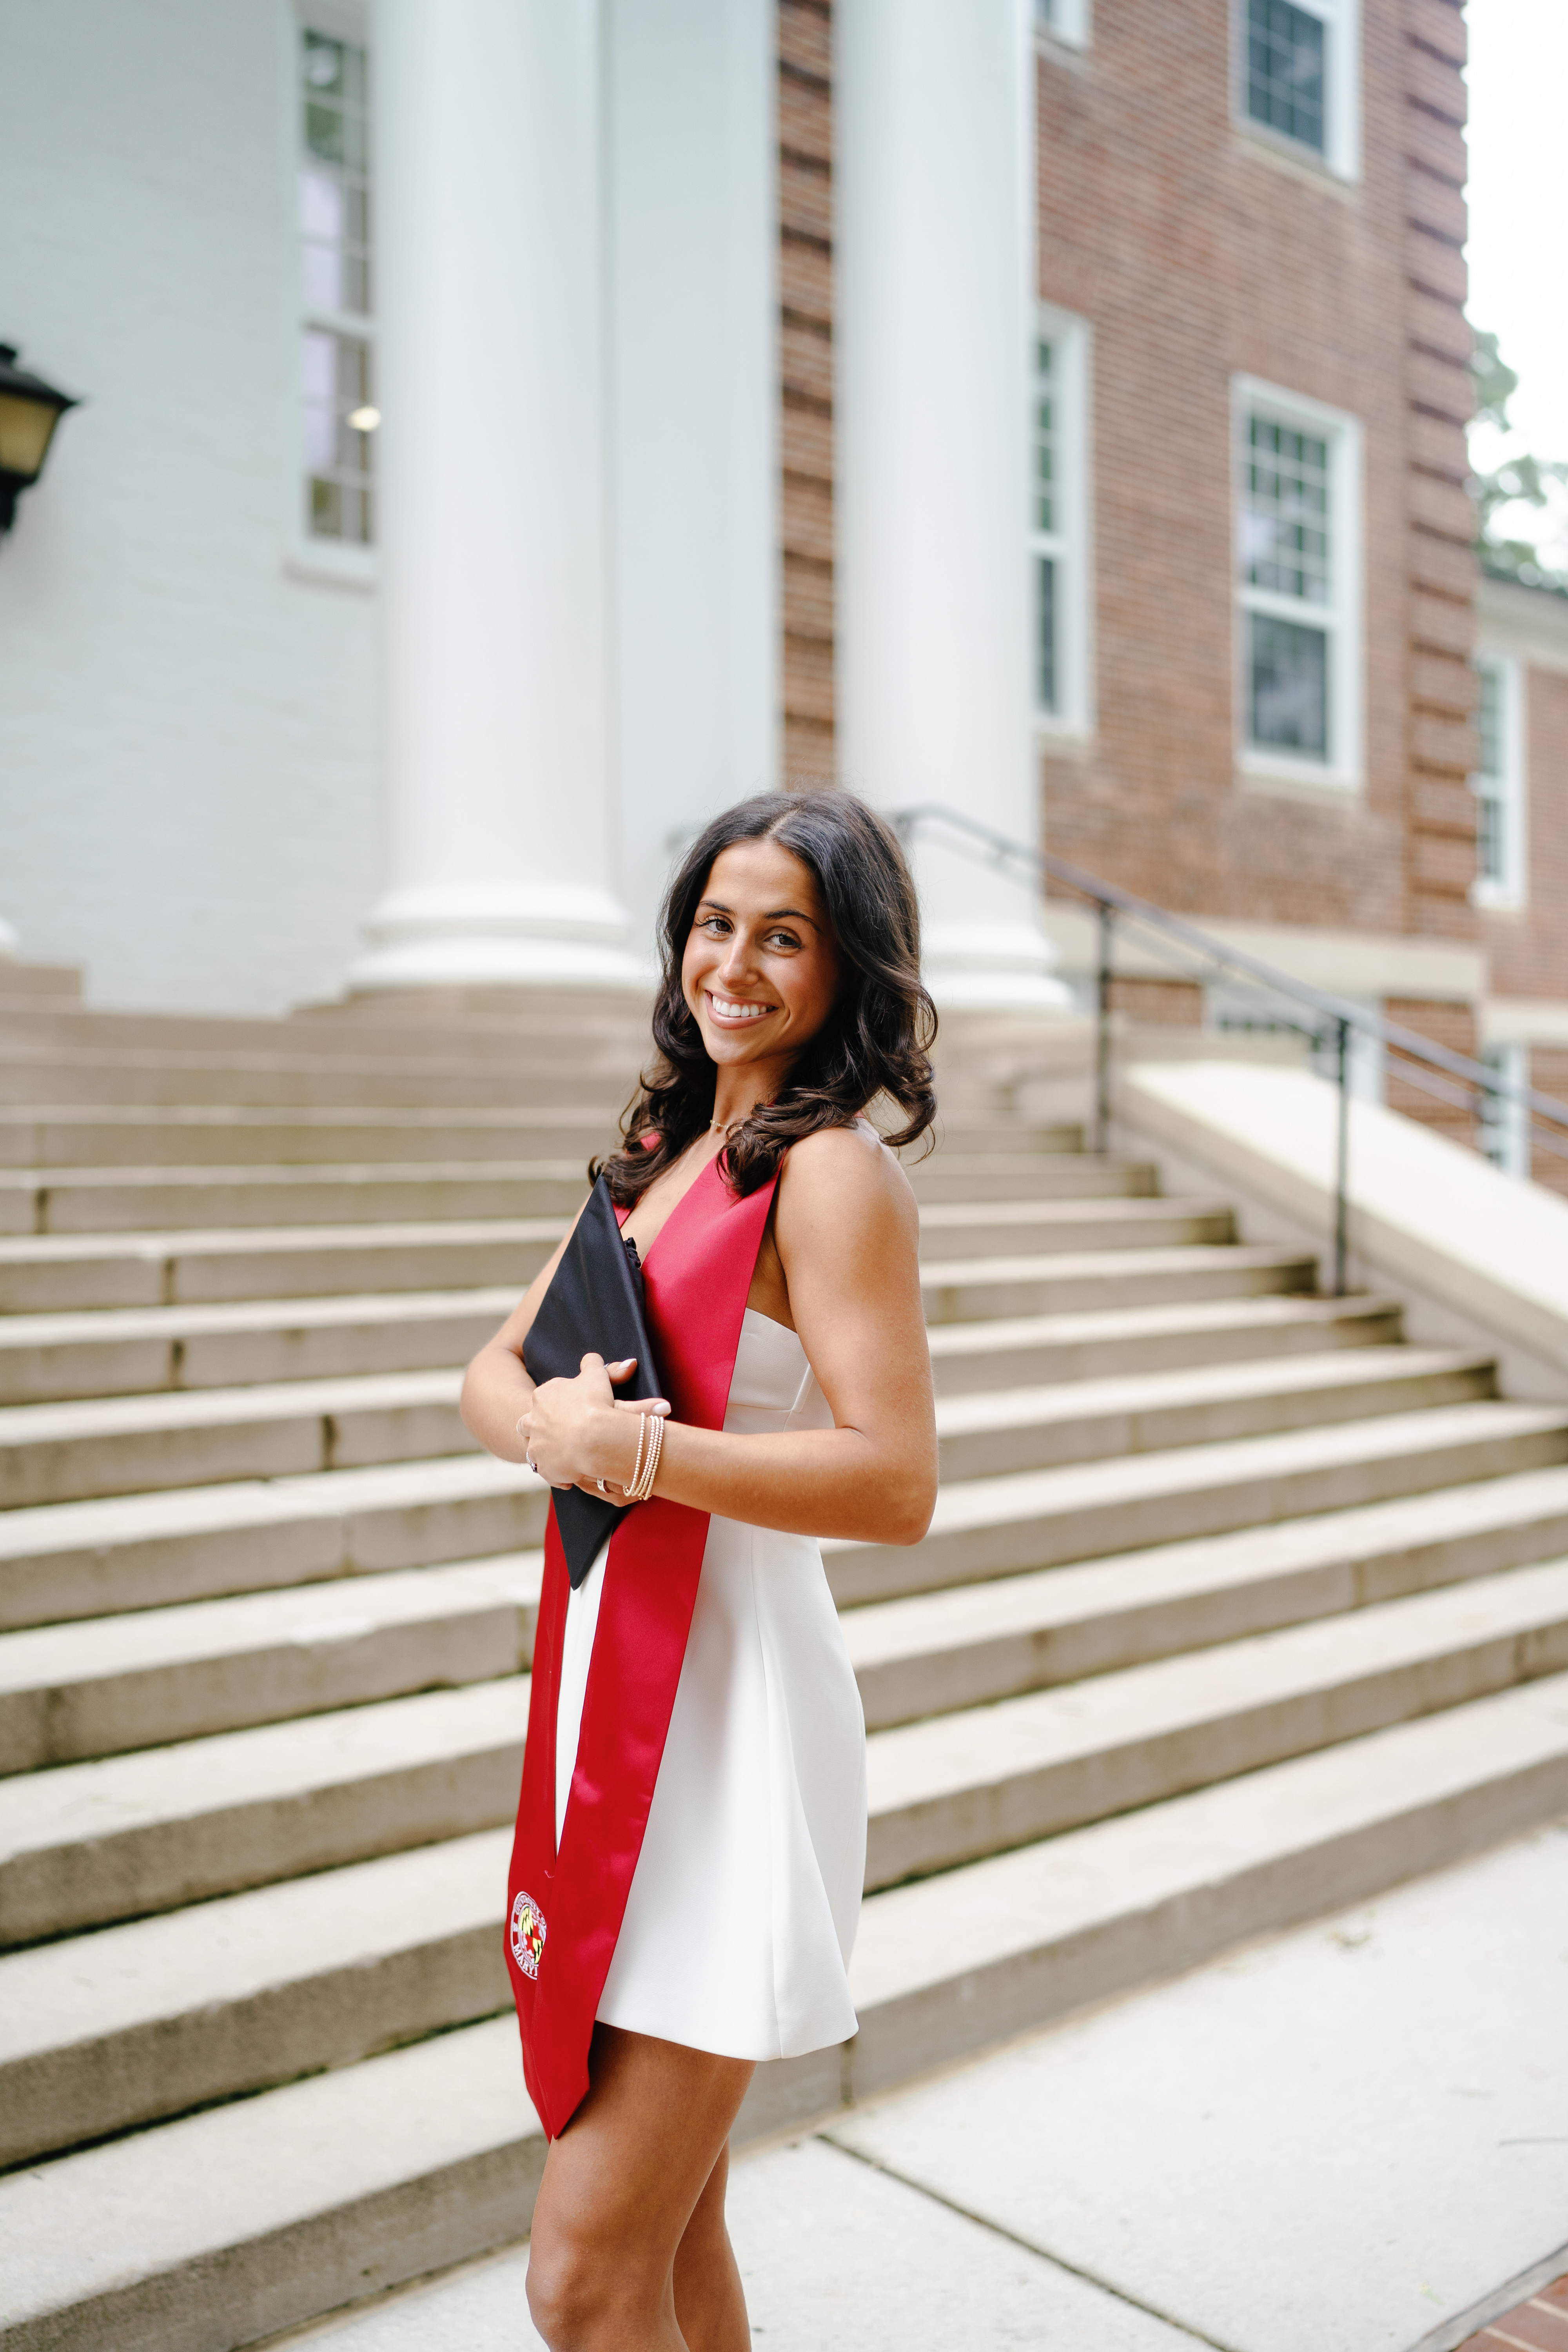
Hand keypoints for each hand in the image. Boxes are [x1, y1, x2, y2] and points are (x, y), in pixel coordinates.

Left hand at [517, 1354, 670, 1493]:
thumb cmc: (594, 1404)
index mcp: (542, 1396)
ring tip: (567, 1454)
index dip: (558, 1403)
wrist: (593, 1439)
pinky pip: (549, 1472)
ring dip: (548, 1451)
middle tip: (564, 1432)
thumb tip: (592, 1358)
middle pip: (529, 1423)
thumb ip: (592, 1364)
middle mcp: (532, 1421)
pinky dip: (559, 1473)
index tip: (572, 1408)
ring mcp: (536, 1446)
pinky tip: (574, 1473)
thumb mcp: (596, 1376)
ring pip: (535, 1449)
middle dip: (542, 1427)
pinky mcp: (544, 1468)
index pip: (544, 1397)